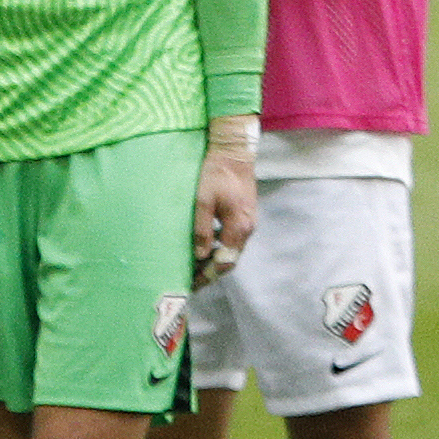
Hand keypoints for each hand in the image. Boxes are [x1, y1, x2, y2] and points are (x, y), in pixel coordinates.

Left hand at [194, 125, 260, 285]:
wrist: (234, 154)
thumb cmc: (215, 174)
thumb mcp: (202, 201)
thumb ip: (202, 229)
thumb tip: (199, 255)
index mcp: (239, 227)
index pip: (225, 260)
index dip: (208, 275)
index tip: (191, 284)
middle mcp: (247, 228)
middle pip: (230, 258)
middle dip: (210, 272)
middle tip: (190, 281)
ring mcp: (247, 222)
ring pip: (231, 250)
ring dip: (213, 260)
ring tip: (193, 268)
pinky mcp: (243, 216)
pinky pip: (231, 239)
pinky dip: (217, 248)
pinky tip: (203, 249)